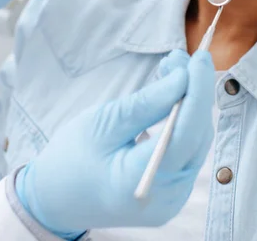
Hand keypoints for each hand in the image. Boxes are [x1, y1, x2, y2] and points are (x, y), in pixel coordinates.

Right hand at [16, 50, 214, 237]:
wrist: (58, 199)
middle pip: (197, 134)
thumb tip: (182, 78)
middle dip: (193, 91)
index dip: (197, 92)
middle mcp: (166, 196)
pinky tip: (173, 97)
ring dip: (190, 102)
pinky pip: (188, 148)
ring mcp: (173, 197)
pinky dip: (185, 119)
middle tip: (177, 58)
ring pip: (197, 140)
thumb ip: (145, 104)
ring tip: (172, 70)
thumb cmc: (72, 157)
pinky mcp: (173, 190)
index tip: (199, 59)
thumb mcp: (103, 123)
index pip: (185, 133)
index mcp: (140, 181)